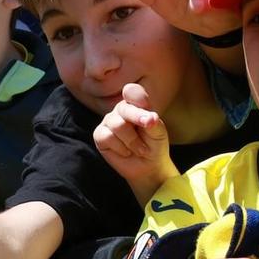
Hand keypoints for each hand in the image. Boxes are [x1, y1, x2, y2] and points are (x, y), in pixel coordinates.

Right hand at [93, 83, 176, 201]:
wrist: (148, 166)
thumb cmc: (154, 145)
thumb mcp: (158, 132)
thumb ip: (154, 122)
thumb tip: (150, 117)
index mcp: (135, 103)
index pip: (132, 92)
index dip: (138, 98)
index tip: (146, 107)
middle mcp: (120, 110)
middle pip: (124, 109)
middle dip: (138, 120)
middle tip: (149, 129)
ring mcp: (108, 121)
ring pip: (117, 125)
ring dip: (132, 141)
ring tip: (140, 149)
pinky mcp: (99, 135)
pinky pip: (107, 137)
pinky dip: (121, 148)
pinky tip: (126, 152)